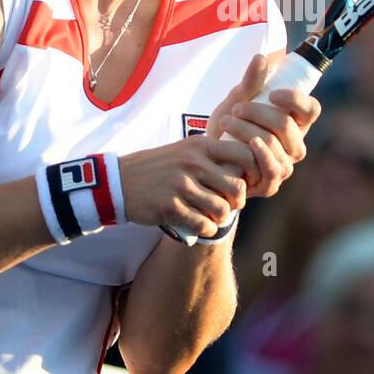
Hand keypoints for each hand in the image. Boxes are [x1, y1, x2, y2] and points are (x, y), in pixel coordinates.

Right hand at [118, 135, 258, 238]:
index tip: (248, 182)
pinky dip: (207, 228)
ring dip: (221, 217)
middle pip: (237, 187)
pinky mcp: (170, 206)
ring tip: (213, 216)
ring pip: (222, 208)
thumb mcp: (185, 149)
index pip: (245, 155)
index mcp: (200, 145)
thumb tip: (248, 164)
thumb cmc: (158, 167)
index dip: (254, 172)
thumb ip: (212, 154)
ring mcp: (181, 185)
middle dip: (237, 201)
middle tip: (229, 204)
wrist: (119, 181)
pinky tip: (201, 226)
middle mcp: (193, 163)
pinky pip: (203, 224)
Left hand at [208, 54, 321, 198]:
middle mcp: (294, 145)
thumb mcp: (236, 100)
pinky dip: (261, 155)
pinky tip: (248, 144)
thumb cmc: (228, 127)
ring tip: (226, 122)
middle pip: (287, 126)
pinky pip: (272, 170)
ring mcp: (284, 166)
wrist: (207, 159)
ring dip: (247, 130)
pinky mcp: (270, 184)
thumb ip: (250, 82)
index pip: (311, 109)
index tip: (273, 94)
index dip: (297, 100)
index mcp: (295, 122)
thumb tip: (261, 58)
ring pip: (275, 144)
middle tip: (235, 108)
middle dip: (258, 113)